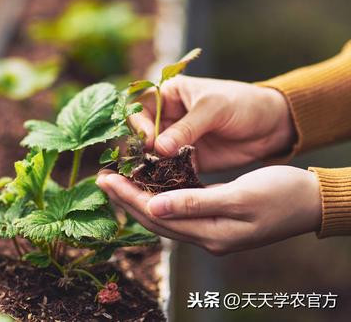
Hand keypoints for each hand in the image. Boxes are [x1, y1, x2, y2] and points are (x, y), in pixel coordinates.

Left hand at [96, 166, 321, 254]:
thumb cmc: (281, 194)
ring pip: (165, 215)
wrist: (312, 201)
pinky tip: (150, 184)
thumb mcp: (238, 197)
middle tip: (102, 178)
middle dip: (126, 198)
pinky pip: (179, 210)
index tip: (105, 179)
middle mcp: (207, 237)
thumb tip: (153, 207)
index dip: (128, 198)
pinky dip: (160, 196)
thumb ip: (195, 203)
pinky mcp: (216, 219)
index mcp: (211, 235)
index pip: (157, 217)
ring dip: (140, 198)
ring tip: (118, 180)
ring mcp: (212, 230)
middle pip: (155, 219)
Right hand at [130, 76, 296, 171]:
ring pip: (152, 155)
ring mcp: (175, 140)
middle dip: (140, 151)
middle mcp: (166, 118)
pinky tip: (166, 188)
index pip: (140, 109)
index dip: (140, 126)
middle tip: (144, 165)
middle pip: (140, 135)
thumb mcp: (214, 108)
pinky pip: (169, 170)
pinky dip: (167, 179)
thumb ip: (186, 128)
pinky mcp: (186, 160)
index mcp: (167, 95)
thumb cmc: (244, 103)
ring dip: (150, 168)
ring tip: (150, 180)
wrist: (274, 125)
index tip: (148, 142)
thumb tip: (158, 148)